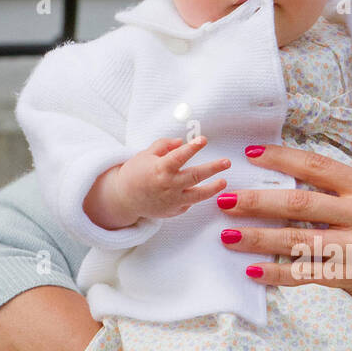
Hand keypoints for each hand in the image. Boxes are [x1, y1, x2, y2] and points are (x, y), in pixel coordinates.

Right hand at [111, 136, 231, 223]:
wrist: (124, 198)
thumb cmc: (136, 173)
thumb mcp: (146, 154)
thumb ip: (164, 145)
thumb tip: (181, 141)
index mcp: (160, 169)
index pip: (179, 157)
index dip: (192, 148)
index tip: (203, 140)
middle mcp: (168, 185)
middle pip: (195, 176)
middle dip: (213, 168)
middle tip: (227, 162)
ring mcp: (173, 200)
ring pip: (198, 195)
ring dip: (213, 188)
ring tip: (224, 181)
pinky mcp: (175, 210)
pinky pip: (190, 202)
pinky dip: (196, 195)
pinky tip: (202, 189)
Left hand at [215, 124, 351, 343]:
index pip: (318, 166)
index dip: (282, 158)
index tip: (252, 154)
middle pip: (298, 202)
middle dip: (256, 199)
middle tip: (224, 196)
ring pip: (295, 239)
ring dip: (257, 237)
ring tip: (227, 234)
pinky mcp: (351, 279)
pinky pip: (306, 275)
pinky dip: (278, 274)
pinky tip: (253, 271)